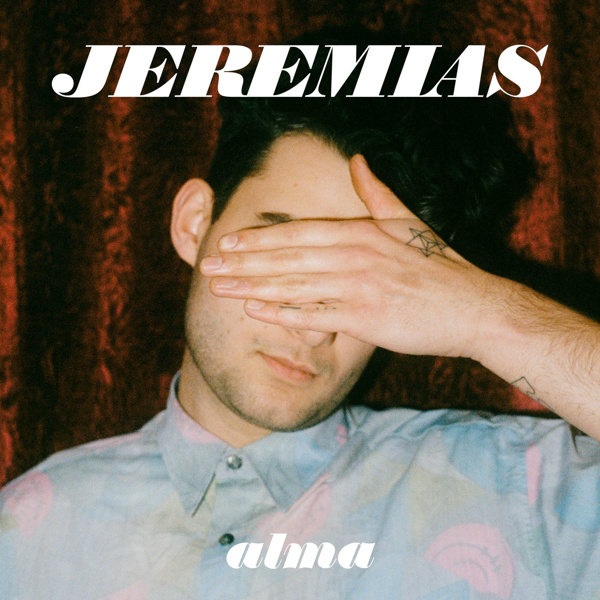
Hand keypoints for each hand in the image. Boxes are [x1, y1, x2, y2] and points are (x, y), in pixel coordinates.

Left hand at [200, 155, 501, 358]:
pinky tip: (254, 310)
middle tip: (206, 266)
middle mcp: (355, 255)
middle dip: (243, 262)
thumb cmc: (439, 266)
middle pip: (287, 256)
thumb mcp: (407, 222)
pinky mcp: (366, 319)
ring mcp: (359, 287)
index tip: (227, 243)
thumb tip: (357, 159)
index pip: (298, 232)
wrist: (473, 307)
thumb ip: (376, 192)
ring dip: (252, 286)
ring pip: (294, 284)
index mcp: (361, 231)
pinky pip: (316, 315)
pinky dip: (283, 312)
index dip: (259, 238)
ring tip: (218, 288)